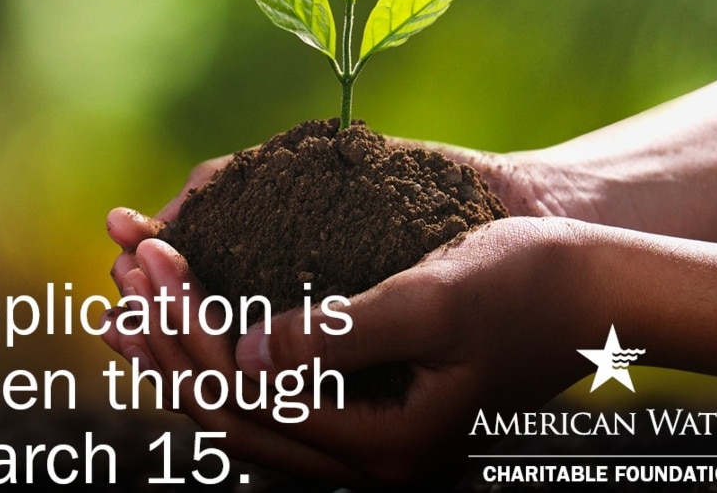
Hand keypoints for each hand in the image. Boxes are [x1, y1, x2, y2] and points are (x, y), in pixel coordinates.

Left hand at [103, 212, 605, 484]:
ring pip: (250, 412)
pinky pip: (279, 397)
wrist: (593, 291)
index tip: (153, 257)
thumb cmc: (527, 286)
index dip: (189, 328)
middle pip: (236, 413)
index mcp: (384, 446)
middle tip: (123, 276)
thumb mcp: (434, 301)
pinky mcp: (374, 406)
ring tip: (134, 307)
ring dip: (189, 356)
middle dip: (172, 343)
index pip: (250, 394)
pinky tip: (200, 326)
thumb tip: (247, 348)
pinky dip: (229, 359)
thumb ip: (340, 333)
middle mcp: (370, 459)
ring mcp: (371, 437)